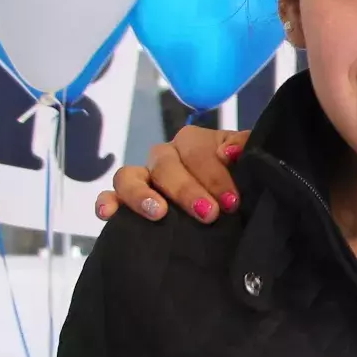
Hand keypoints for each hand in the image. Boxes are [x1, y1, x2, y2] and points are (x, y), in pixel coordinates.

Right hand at [96, 126, 247, 224]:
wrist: (234, 207)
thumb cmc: (240, 182)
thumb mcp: (249, 164)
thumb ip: (246, 150)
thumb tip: (231, 152)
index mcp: (194, 142)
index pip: (198, 152)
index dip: (214, 176)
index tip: (231, 202)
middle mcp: (166, 156)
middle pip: (165, 164)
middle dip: (187, 190)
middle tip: (209, 214)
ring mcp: (144, 177)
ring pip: (129, 175)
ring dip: (141, 193)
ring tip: (158, 213)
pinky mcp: (128, 200)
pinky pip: (110, 196)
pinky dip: (107, 202)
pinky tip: (107, 214)